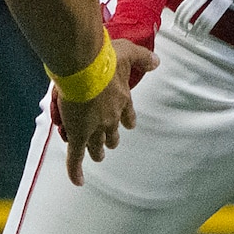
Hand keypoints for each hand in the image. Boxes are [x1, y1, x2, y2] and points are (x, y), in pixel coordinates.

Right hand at [51, 38, 156, 184]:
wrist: (84, 66)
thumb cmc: (105, 57)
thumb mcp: (128, 52)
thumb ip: (144, 57)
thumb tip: (158, 62)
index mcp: (122, 99)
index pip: (128, 114)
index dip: (127, 120)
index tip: (129, 124)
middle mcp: (111, 117)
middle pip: (112, 133)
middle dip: (110, 139)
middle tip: (109, 145)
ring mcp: (94, 127)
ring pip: (96, 145)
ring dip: (97, 151)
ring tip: (97, 156)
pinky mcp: (77, 134)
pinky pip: (75, 156)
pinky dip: (76, 170)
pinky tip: (79, 181)